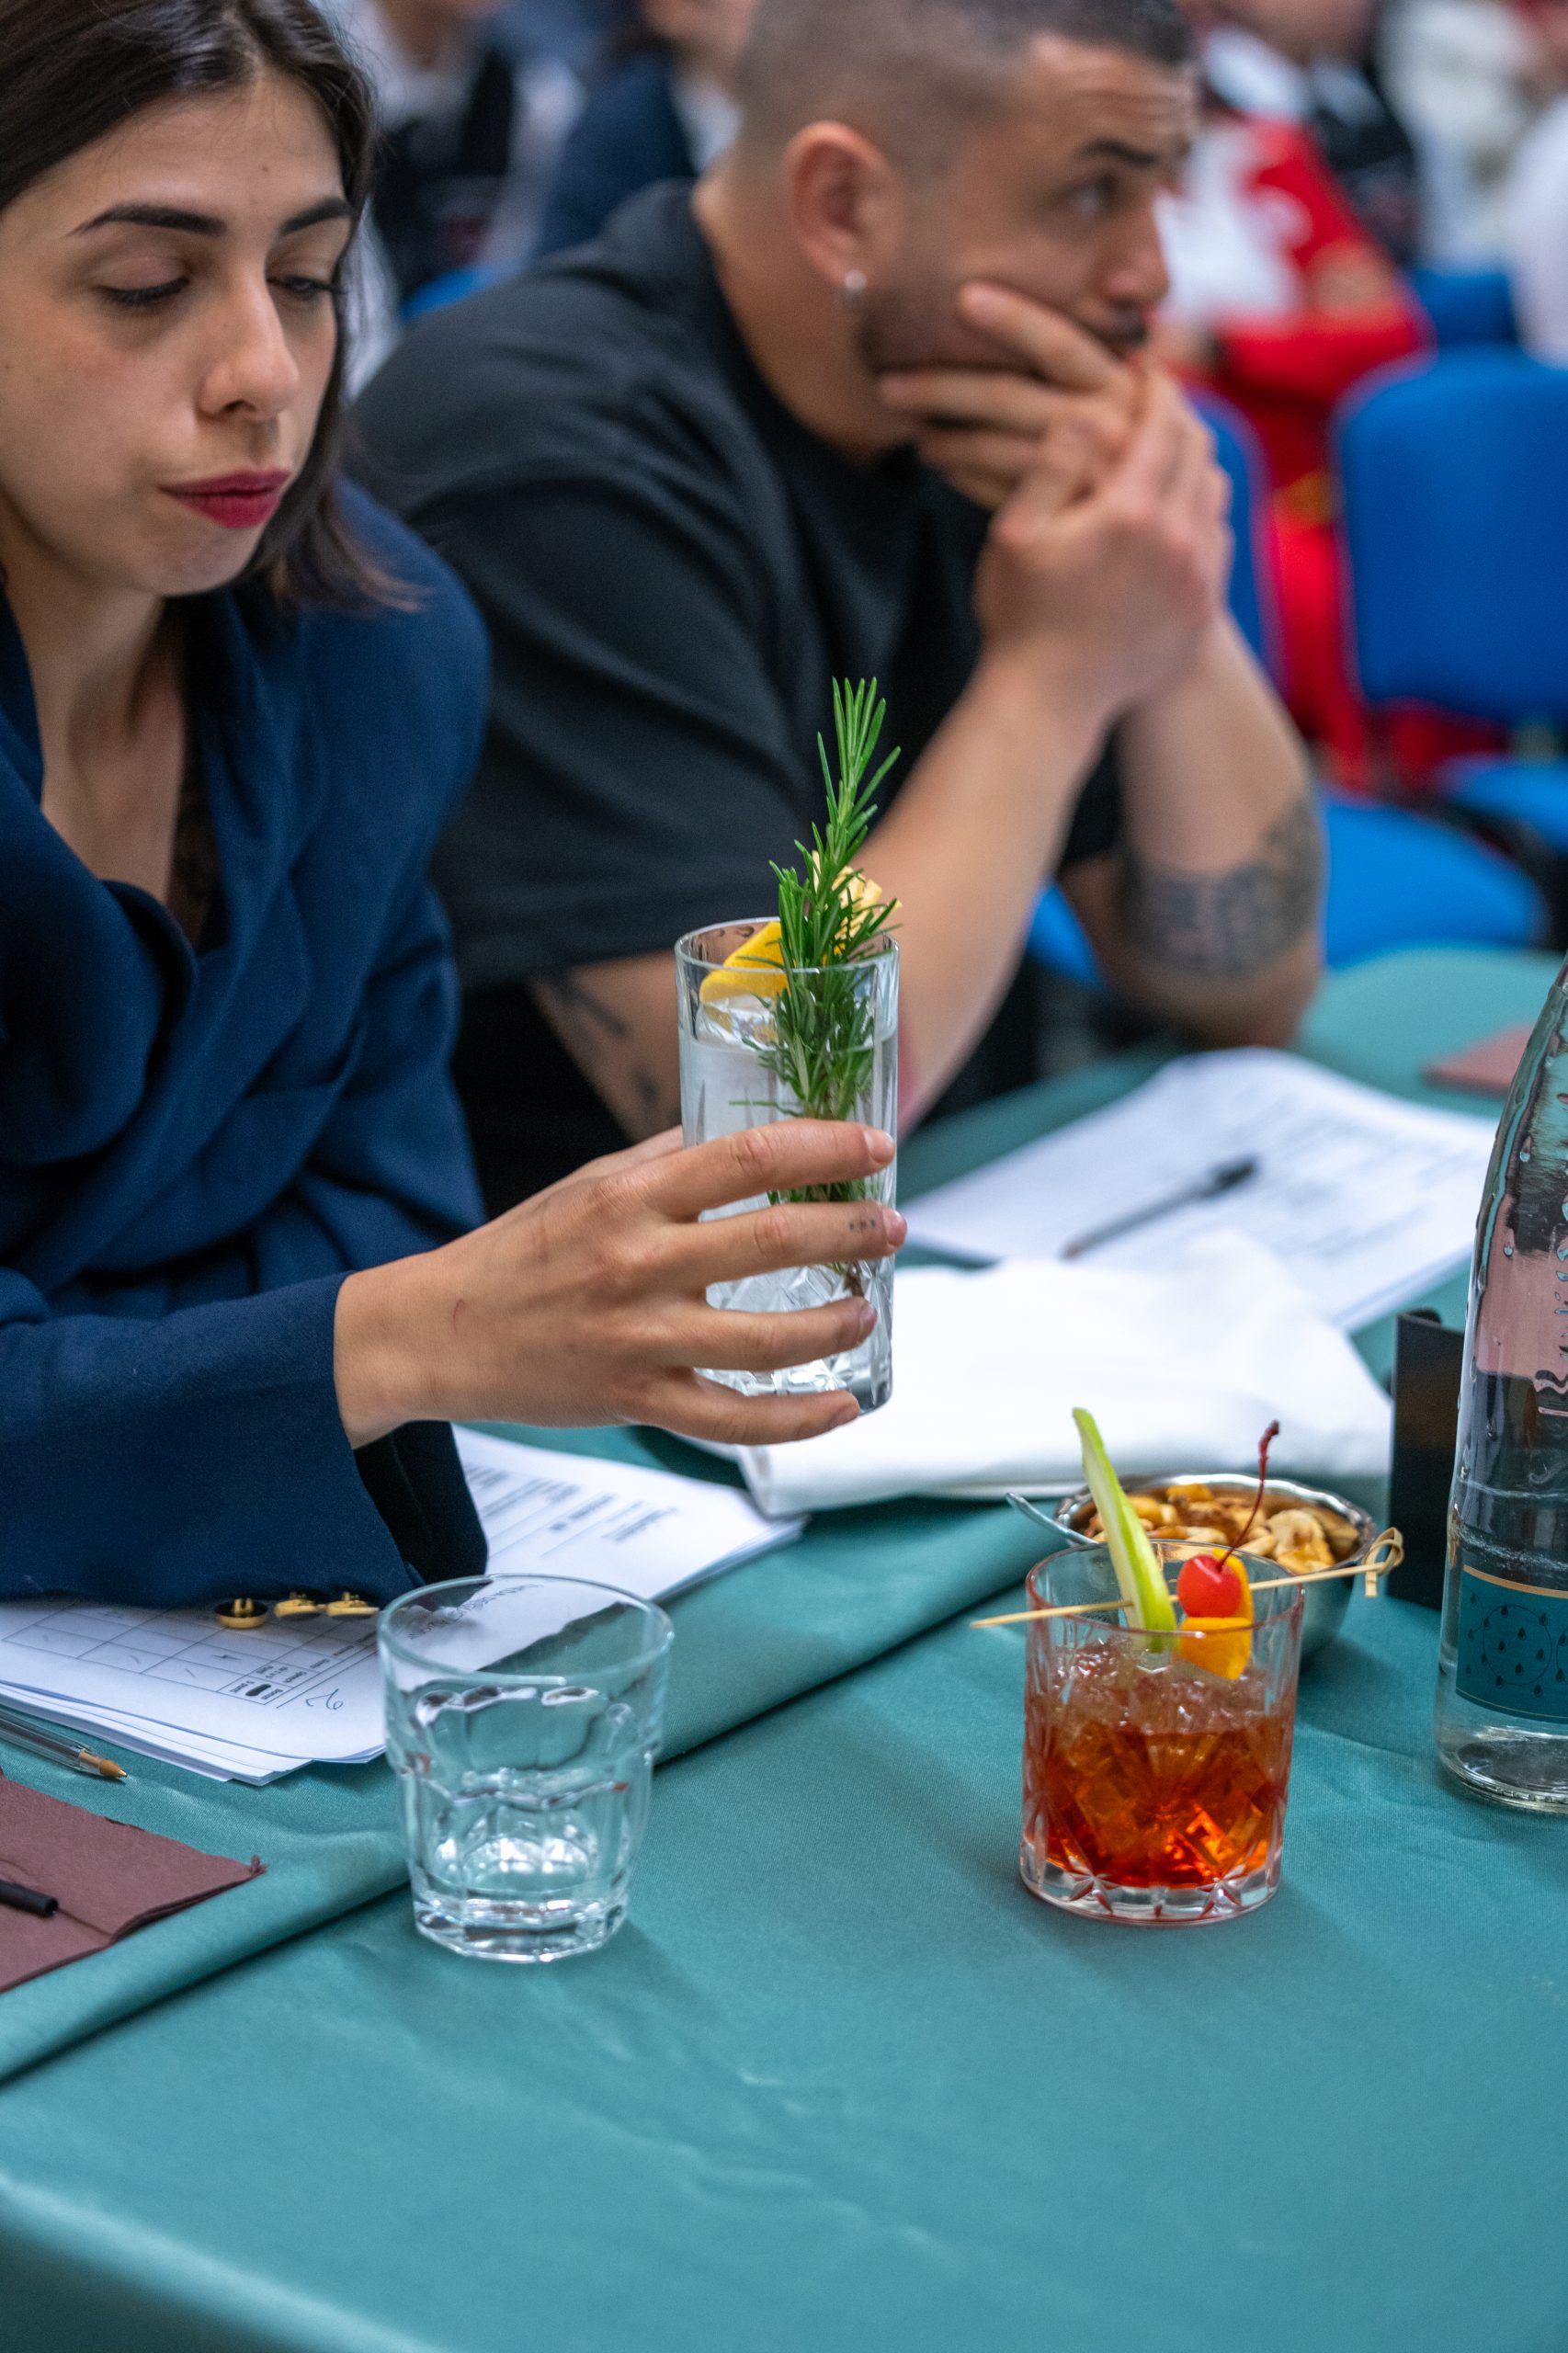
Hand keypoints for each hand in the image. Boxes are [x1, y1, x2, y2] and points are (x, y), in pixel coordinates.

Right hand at [335, 1121, 905, 1449]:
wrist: (442, 1334)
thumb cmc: (523, 1251)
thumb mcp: (590, 1185)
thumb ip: (667, 1161)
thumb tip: (749, 1137)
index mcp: (628, 1197)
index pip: (747, 1158)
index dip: (824, 1148)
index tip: (874, 1145)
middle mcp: (637, 1263)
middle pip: (772, 1242)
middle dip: (852, 1232)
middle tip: (892, 1225)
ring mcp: (639, 1338)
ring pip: (766, 1340)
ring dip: (836, 1322)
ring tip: (868, 1306)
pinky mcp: (636, 1401)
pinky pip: (733, 1420)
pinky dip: (799, 1419)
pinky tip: (844, 1404)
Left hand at [877, 282, 1138, 510]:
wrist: (1150, 549)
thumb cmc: (1127, 462)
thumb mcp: (1124, 410)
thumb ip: (1086, 376)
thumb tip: (1008, 319)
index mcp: (1126, 385)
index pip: (1059, 343)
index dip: (1013, 318)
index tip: (962, 297)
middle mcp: (1114, 427)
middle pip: (1008, 395)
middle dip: (940, 387)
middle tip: (887, 386)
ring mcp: (1088, 480)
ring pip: (994, 447)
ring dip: (945, 438)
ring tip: (916, 433)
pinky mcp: (1064, 521)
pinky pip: (996, 491)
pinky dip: (965, 476)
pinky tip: (944, 466)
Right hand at [974, 371, 1231, 723]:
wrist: (1049, 701)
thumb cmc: (1019, 614)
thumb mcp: (1015, 533)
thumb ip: (1053, 465)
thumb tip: (1085, 409)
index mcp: (1130, 513)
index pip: (1164, 424)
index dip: (1157, 388)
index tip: (1145, 370)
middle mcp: (1177, 540)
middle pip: (1198, 450)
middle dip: (1179, 417)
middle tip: (1156, 402)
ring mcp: (1197, 578)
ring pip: (1214, 491)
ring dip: (1193, 462)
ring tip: (1164, 453)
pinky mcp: (1202, 608)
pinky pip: (1217, 538)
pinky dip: (1200, 511)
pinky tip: (1171, 511)